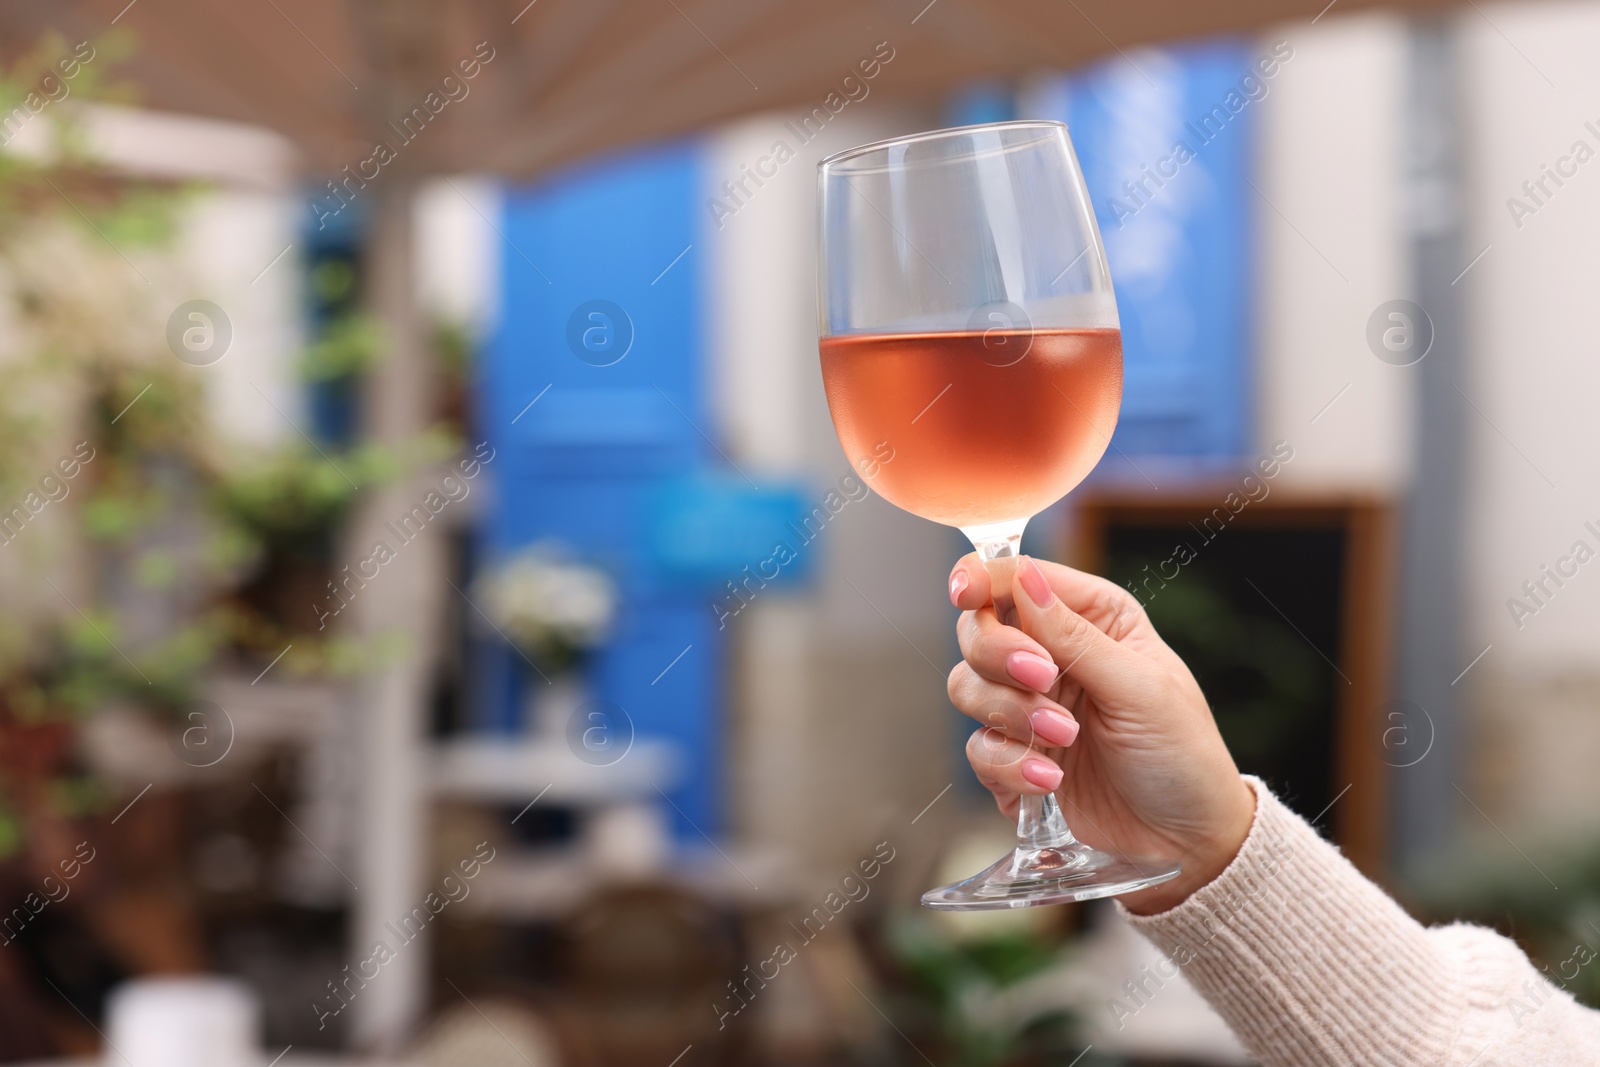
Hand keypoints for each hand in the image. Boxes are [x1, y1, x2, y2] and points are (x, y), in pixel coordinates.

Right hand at [947, 553, 1255, 913]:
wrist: (1187, 842)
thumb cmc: (1182, 755)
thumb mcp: (1140, 688)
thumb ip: (1075, 637)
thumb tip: (1023, 576)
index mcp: (1092, 619)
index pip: (1018, 580)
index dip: (982, 579)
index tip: (965, 593)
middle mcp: (1053, 656)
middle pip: (978, 631)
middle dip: (999, 656)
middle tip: (1042, 680)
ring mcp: (1029, 708)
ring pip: (968, 687)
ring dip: (1012, 715)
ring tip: (1064, 739)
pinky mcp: (1016, 758)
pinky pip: (979, 750)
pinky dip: (1009, 766)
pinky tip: (1051, 781)